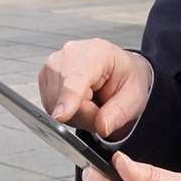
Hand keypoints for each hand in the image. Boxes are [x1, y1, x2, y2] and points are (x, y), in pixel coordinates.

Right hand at [38, 39, 153, 137]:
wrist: (119, 71)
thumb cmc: (126, 78)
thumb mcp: (135, 97)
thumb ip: (119, 112)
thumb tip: (101, 127)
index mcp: (97, 53)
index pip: (76, 78)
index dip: (68, 98)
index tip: (61, 116)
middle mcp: (70, 54)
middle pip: (64, 96)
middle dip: (83, 114)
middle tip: (102, 110)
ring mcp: (54, 64)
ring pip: (54, 105)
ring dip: (74, 115)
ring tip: (91, 104)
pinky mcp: (45, 77)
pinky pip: (50, 106)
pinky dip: (65, 112)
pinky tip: (78, 103)